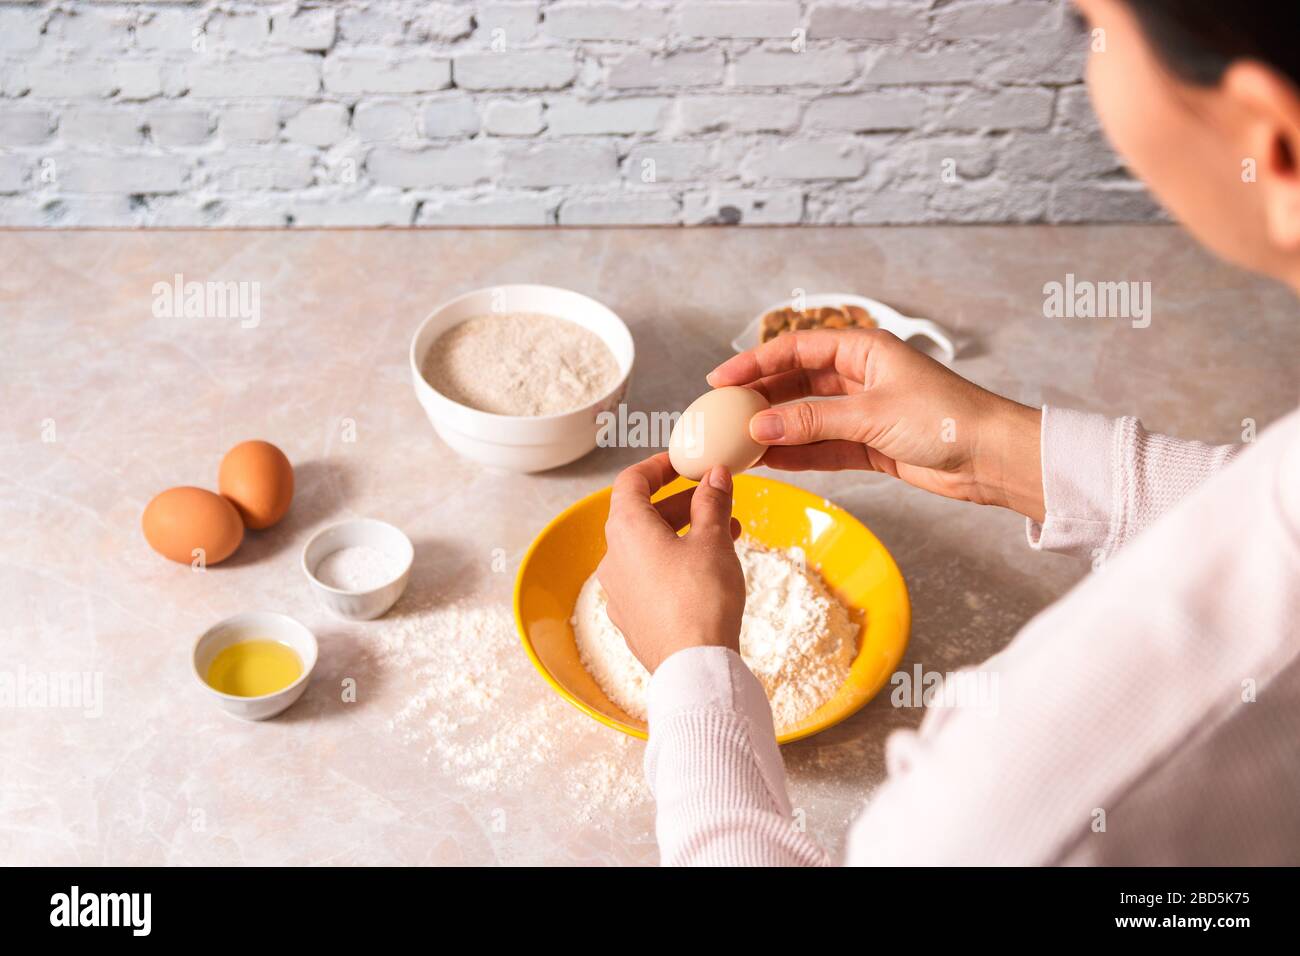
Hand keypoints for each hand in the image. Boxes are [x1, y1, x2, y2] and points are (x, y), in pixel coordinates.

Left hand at [596, 454, 744, 673]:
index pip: (631, 481)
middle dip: (680, 503)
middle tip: (713, 498)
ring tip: (725, 533)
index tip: (682, 464)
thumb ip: (712, 502)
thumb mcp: (713, 540)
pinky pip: (649, 577)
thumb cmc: (701, 601)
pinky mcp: (631, 617)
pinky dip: (674, 562)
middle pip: (640, 515)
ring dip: (683, 533)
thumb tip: (714, 477)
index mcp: (626, 530)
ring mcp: (619, 591)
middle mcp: (613, 558)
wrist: (695, 667)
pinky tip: (708, 569)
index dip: (657, 467)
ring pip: (648, 548)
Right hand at [709, 329, 1044, 521]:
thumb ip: (811, 421)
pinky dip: (797, 454)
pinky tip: (769, 461)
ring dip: (774, 430)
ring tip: (736, 443)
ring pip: (806, 418)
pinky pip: (823, 447)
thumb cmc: (946, 418)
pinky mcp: (870, 445)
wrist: (991, 457)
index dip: (754, 362)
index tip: (719, 380)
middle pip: (795, 383)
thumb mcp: (871, 415)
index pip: (796, 349)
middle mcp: (860, 376)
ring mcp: (863, 412)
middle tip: (721, 416)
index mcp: (863, 349)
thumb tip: (758, 425)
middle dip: (758, 399)